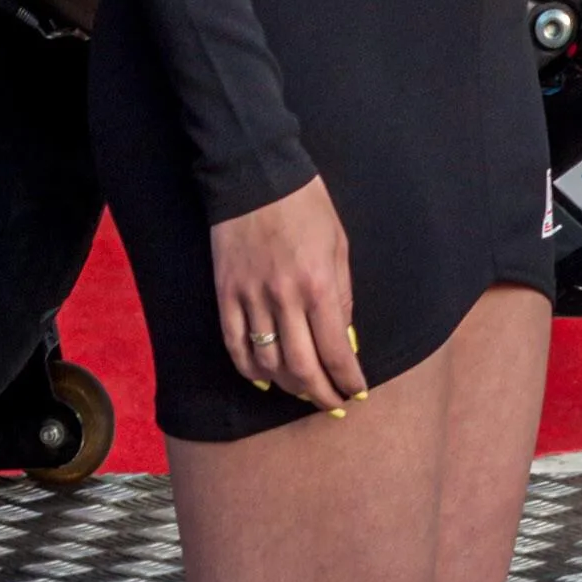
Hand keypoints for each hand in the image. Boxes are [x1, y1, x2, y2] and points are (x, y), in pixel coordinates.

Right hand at [211, 177, 364, 410]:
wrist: (255, 176)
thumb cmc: (306, 207)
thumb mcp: (339, 247)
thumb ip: (342, 296)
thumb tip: (342, 338)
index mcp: (319, 286)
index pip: (335, 351)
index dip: (348, 380)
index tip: (357, 392)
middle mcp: (284, 299)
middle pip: (302, 368)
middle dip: (321, 395)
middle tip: (333, 405)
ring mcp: (250, 298)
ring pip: (267, 362)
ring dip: (288, 385)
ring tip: (303, 390)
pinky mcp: (225, 295)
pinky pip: (234, 344)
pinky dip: (248, 368)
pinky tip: (263, 378)